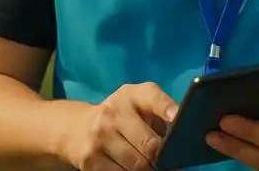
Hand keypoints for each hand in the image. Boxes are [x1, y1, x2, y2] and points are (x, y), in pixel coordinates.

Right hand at [61, 82, 179, 170]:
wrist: (76, 128)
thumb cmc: (120, 116)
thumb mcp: (138, 106)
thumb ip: (160, 113)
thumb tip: (182, 139)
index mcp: (130, 95)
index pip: (152, 97)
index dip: (166, 108)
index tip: (177, 119)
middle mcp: (112, 113)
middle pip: (150, 145)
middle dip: (162, 157)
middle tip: (166, 161)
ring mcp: (99, 138)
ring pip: (138, 166)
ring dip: (149, 170)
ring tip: (149, 165)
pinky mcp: (90, 161)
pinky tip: (131, 169)